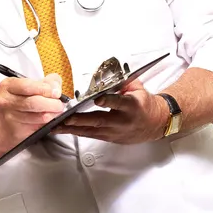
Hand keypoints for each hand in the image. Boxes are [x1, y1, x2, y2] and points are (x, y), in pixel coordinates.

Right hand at [0, 73, 64, 145]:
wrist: (7, 122)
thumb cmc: (22, 100)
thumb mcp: (33, 85)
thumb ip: (48, 81)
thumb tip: (56, 88)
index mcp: (7, 86)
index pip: (27, 86)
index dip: (45, 89)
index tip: (56, 92)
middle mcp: (6, 101)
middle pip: (34, 102)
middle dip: (52, 103)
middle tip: (59, 104)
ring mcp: (10, 117)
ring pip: (39, 116)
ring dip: (52, 114)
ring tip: (57, 111)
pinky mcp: (17, 131)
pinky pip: (39, 126)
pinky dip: (48, 123)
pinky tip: (50, 118)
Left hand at [54, 79, 168, 143]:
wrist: (156, 123)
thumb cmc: (145, 104)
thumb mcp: (139, 89)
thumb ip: (123, 82)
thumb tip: (109, 75)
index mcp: (132, 105)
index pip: (119, 102)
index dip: (108, 101)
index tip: (97, 99)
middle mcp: (123, 120)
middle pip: (99, 120)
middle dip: (80, 119)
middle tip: (65, 117)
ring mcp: (115, 132)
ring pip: (91, 131)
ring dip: (73, 128)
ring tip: (56, 126)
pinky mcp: (110, 138)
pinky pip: (91, 135)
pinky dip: (77, 132)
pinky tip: (64, 130)